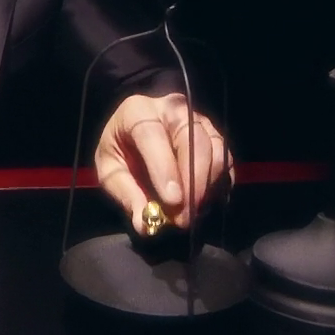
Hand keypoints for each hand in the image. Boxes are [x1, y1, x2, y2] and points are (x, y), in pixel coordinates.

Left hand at [94, 92, 232, 232]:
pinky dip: (218, 186)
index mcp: (138, 111)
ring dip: (207, 187)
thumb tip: (145, 225)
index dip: (164, 168)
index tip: (172, 201)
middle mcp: (174, 109)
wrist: (134, 133)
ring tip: (191, 214)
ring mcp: (199, 120)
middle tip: (185, 218)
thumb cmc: (120, 148)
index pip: (153, 135)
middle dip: (193, 184)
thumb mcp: (109, 170)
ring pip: (215, 151)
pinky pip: (226, 161)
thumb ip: (126, 195)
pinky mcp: (215, 136)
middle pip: (194, 141)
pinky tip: (204, 204)